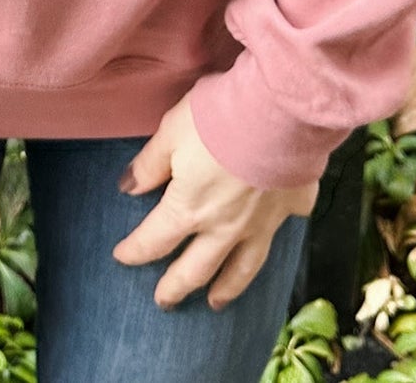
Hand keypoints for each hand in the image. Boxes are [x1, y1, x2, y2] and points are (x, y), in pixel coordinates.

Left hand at [111, 92, 318, 309]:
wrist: (280, 112)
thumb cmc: (219, 116)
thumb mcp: (171, 130)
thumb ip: (150, 164)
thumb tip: (127, 188)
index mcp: (189, 209)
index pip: (155, 240)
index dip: (135, 250)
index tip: (122, 257)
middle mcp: (225, 227)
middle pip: (196, 268)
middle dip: (175, 286)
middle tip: (164, 301)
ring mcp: (262, 222)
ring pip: (242, 267)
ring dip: (226, 288)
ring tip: (216, 302)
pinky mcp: (293, 205)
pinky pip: (285, 226)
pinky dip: (277, 233)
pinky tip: (274, 236)